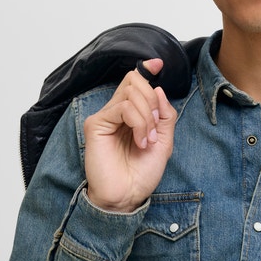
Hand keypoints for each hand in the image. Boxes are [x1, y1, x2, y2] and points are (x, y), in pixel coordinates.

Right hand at [84, 58, 175, 211]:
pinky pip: (123, 108)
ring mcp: (105, 117)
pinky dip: (138, 122)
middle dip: (152, 101)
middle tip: (155, 128)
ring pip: (130, 93)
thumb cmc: (141, 174)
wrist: (128, 197)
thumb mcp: (164, 142)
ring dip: (147, 116)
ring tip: (147, 140)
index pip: (134, 83)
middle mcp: (116, 113)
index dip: (146, 69)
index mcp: (131, 115)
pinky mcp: (96, 124)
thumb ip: (164, 116)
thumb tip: (158, 89)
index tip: (158, 63)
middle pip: (134, 82)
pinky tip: (140, 141)